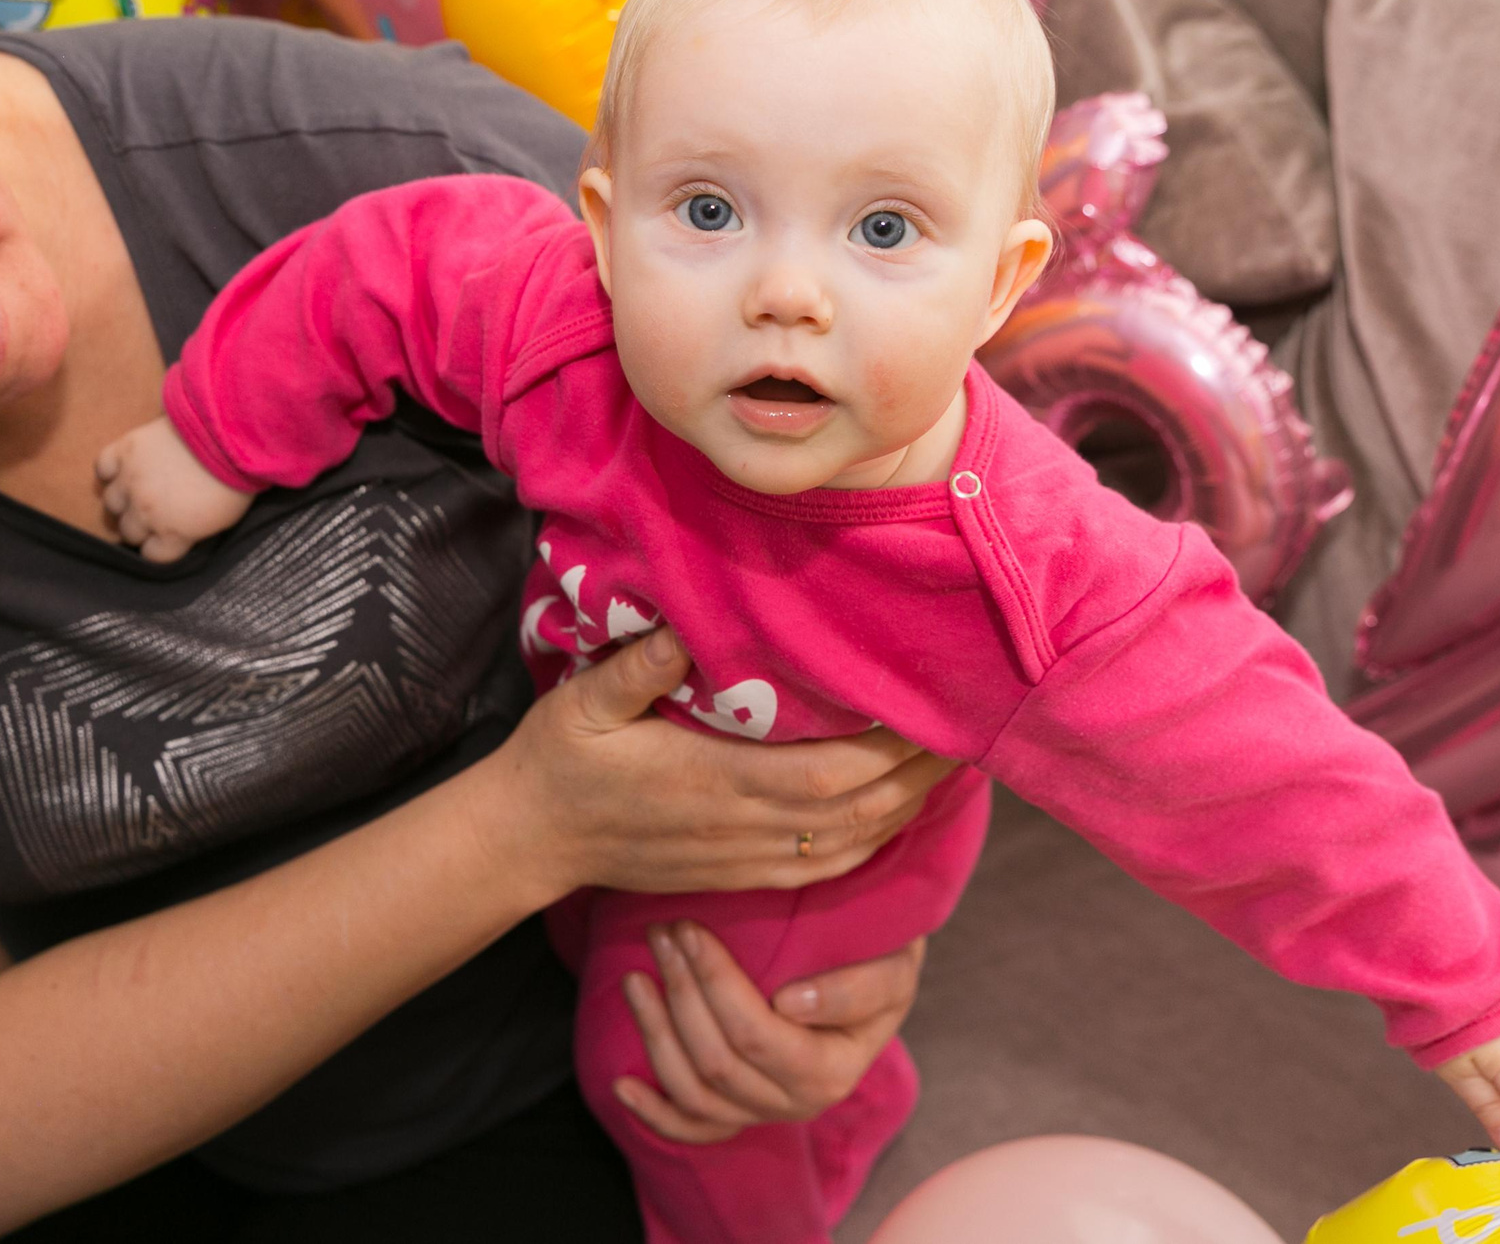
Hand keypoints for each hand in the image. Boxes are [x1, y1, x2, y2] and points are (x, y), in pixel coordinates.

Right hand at [95, 417, 252, 562]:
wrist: (230, 436)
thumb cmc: (234, 480)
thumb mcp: (221, 521)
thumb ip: (191, 534)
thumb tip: (178, 536)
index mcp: (172, 533)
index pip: (151, 556)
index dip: (160, 547)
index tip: (166, 537)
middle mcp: (146, 512)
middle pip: (128, 531)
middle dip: (141, 524)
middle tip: (155, 510)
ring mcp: (132, 481)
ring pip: (112, 503)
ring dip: (124, 499)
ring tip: (140, 488)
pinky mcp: (125, 451)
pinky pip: (102, 467)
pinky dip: (110, 469)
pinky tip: (124, 468)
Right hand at [493, 625, 958, 903]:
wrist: (529, 842)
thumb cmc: (558, 762)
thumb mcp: (582, 703)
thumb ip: (634, 667)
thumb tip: (683, 625)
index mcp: (716, 781)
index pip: (829, 771)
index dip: (891, 747)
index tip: (931, 701)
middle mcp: (745, 827)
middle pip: (861, 806)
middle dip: (922, 769)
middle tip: (971, 719)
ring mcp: (748, 858)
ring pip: (855, 839)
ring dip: (911, 803)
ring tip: (956, 758)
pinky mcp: (743, 875)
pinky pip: (829, 866)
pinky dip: (878, 837)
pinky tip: (903, 809)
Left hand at [614, 921, 924, 1142]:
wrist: (878, 974)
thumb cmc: (884, 960)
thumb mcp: (895, 964)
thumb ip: (860, 986)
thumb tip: (791, 1004)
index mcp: (833, 1071)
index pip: (757, 1035)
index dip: (715, 983)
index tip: (690, 929)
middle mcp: (797, 1103)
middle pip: (718, 1061)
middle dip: (681, 993)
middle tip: (661, 933)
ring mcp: (764, 1112)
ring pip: (694, 1091)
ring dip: (656, 1034)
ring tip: (635, 977)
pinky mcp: (741, 1112)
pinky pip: (691, 1128)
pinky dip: (653, 1111)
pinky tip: (622, 1083)